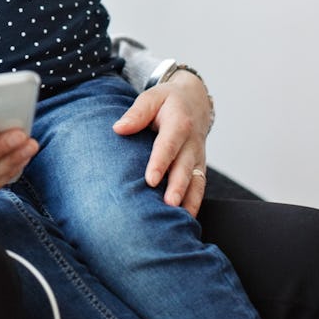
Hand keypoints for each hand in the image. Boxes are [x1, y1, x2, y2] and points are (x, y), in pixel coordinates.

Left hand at [112, 71, 213, 215]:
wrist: (194, 101)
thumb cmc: (167, 101)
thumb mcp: (152, 98)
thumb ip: (136, 113)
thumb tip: (118, 128)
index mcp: (179, 123)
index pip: (169, 145)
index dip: (160, 163)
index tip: (150, 180)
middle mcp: (192, 142)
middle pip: (185, 167)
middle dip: (177, 187)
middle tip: (168, 205)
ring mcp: (198, 156)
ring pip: (196, 180)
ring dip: (189, 200)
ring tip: (180, 219)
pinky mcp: (199, 166)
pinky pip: (200, 186)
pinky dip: (195, 202)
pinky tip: (186, 220)